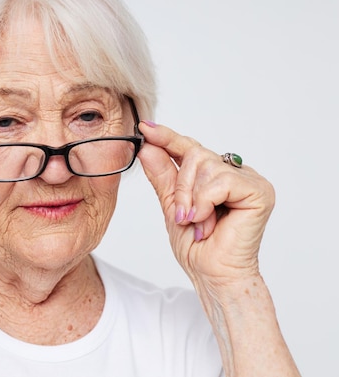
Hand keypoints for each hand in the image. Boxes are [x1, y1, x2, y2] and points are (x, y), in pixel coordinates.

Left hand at [137, 121, 274, 287]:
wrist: (213, 275)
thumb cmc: (197, 247)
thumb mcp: (172, 205)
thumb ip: (163, 175)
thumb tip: (148, 147)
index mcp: (217, 176)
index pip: (190, 148)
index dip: (168, 138)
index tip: (146, 128)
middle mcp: (236, 174)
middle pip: (196, 154)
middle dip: (180, 187)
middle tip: (181, 215)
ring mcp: (250, 181)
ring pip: (206, 166)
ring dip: (191, 198)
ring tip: (195, 222)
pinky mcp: (259, 191)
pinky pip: (221, 181)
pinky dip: (204, 202)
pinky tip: (205, 221)